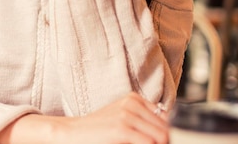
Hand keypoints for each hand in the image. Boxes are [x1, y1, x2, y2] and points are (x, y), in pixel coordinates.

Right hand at [0, 92, 168, 143]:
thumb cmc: (95, 130)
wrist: (71, 133)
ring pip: (161, 137)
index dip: (164, 136)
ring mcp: (127, 115)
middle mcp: (132, 103)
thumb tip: (166, 133)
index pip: (164, 119)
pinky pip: (150, 143)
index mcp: (133, 99)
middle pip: (165, 128)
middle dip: (163, 142)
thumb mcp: (121, 118)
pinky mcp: (122, 129)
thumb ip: (141, 120)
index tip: (157, 143)